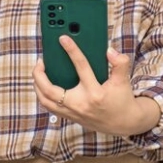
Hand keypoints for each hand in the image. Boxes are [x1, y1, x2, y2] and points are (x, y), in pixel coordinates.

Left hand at [32, 35, 160, 136]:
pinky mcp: (71, 117)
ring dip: (37, 86)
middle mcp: (81, 104)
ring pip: (45, 101)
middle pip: (50, 90)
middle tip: (40, 61)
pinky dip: (43, 95)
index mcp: (95, 93)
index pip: (81, 67)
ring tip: (38, 72)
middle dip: (39, 75)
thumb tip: (110, 51)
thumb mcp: (124, 80)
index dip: (71, 50)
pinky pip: (50, 107)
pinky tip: (44, 85)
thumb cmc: (122, 100)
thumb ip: (120, 63)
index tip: (63, 38)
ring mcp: (73, 113)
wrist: (125, 123)